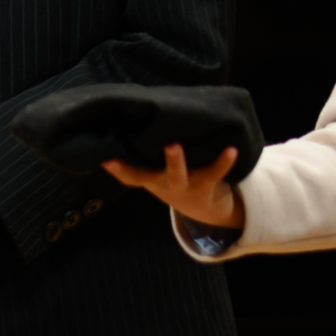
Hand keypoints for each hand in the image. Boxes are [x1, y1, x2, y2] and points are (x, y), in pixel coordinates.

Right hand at [106, 142, 244, 230]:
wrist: (204, 209)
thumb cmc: (173, 180)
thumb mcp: (156, 174)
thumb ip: (142, 158)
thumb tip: (123, 127)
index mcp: (151, 179)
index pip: (130, 175)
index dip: (116, 168)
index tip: (104, 159)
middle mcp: (165, 182)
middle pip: (152, 173)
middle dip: (145, 161)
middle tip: (147, 146)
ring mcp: (185, 184)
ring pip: (179, 173)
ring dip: (175, 161)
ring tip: (174, 145)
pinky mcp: (206, 183)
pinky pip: (214, 172)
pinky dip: (224, 161)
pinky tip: (231, 150)